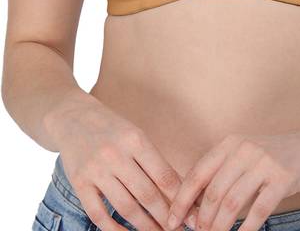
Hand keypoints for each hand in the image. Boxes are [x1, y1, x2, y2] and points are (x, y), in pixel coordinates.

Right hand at [51, 96, 199, 230]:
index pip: (163, 175)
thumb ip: (153, 161)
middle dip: (165, 217)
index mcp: (136, 139)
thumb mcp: (135, 135)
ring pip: (125, 207)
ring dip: (145, 226)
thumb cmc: (113, 129)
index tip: (190, 214)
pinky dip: (114, 229)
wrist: (73, 117)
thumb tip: (178, 191)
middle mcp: (116, 154)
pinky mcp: (79, 183)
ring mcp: (96, 169)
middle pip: (147, 194)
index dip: (179, 198)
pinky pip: (99, 213)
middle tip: (178, 229)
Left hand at [167, 124, 299, 230]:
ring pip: (231, 203)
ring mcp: (265, 162)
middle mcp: (244, 149)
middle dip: (200, 221)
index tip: (171, 222)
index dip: (181, 200)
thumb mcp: (249, 156)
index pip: (197, 174)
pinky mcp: (284, 177)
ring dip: (220, 228)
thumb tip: (196, 207)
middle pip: (212, 192)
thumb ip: (225, 174)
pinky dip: (248, 229)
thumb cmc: (281, 156)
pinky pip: (259, 210)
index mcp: (230, 143)